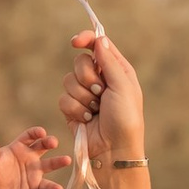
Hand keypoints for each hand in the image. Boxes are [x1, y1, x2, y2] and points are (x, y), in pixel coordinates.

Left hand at [0, 124, 60, 188]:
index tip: (42, 132)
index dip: (36, 133)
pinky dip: (52, 187)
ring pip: (49, 164)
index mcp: (19, 147)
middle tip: (54, 142)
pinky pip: (45, 185)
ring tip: (67, 160)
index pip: (29, 136)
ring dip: (58, 162)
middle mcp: (29, 156)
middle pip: (42, 146)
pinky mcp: (34, 184)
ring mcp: (33, 170)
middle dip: (49, 142)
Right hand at [62, 30, 146, 167]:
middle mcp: (100, 79)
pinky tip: (87, 120)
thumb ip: (109, 62)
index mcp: (116, 70)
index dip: (85, 40)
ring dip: (82, 97)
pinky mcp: (72, 109)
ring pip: (68, 80)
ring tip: (95, 110)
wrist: (113, 149)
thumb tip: (99, 39)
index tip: (75, 42)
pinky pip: (63, 99)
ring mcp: (85, 94)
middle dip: (87, 77)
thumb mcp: (123, 86)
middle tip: (100, 92)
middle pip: (80, 61)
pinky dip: (75, 110)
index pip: (98, 45)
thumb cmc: (125, 119)